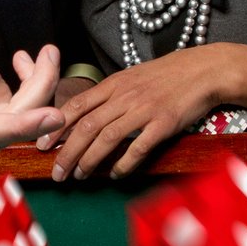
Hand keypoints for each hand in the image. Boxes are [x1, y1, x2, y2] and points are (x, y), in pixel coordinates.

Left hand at [45, 48, 220, 179]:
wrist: (204, 70)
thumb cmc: (167, 75)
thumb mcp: (133, 77)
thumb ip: (110, 94)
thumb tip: (87, 114)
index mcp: (114, 84)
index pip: (77, 105)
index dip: (57, 126)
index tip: (42, 145)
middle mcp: (125, 96)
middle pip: (86, 126)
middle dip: (67, 152)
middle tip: (57, 172)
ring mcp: (144, 109)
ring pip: (107, 137)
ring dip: (90, 160)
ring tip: (79, 176)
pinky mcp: (164, 123)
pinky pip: (139, 147)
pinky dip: (124, 163)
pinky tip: (115, 174)